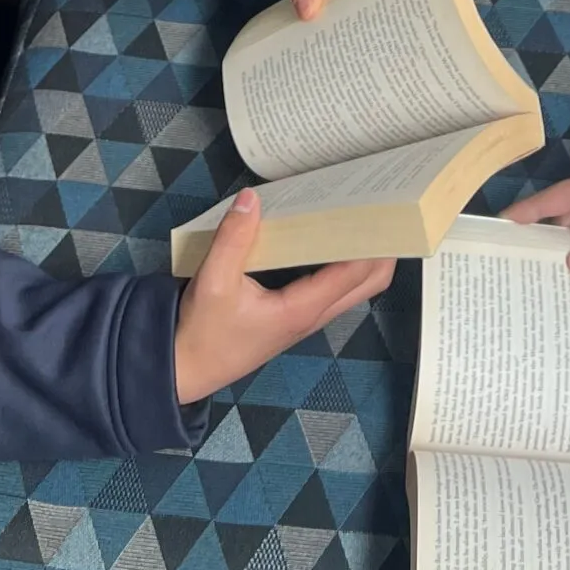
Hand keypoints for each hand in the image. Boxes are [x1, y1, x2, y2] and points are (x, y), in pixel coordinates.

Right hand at [173, 189, 392, 403]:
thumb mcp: (213, 283)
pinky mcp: (294, 315)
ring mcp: (306, 317)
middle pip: (367, 282)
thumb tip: (252, 199)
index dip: (374, 242)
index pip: (353, 272)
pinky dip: (342, 262)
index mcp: (301, 309)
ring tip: (362, 213)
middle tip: (385, 207)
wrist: (183, 371)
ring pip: (352, 286)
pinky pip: (332, 287)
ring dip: (364, 255)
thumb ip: (233, 240)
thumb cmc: (201, 332)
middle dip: (383, 248)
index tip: (386, 208)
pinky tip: (327, 234)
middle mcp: (313, 314)